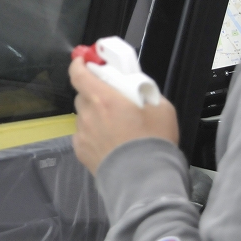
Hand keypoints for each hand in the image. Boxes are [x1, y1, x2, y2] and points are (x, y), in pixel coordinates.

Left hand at [69, 57, 178, 174]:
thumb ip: (145, 93)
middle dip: (94, 94)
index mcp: (104, 99)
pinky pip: (83, 136)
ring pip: (83, 117)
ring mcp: (82, 134)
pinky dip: (92, 135)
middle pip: (83, 95)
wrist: (144, 180)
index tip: (84, 61)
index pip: (79, 74)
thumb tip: (138, 90)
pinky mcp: (80, 152)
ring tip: (113, 127)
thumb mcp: (161, 108)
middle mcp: (88, 114)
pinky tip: (109, 144)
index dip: (79, 65)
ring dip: (94, 116)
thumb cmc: (154, 141)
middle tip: (111, 100)